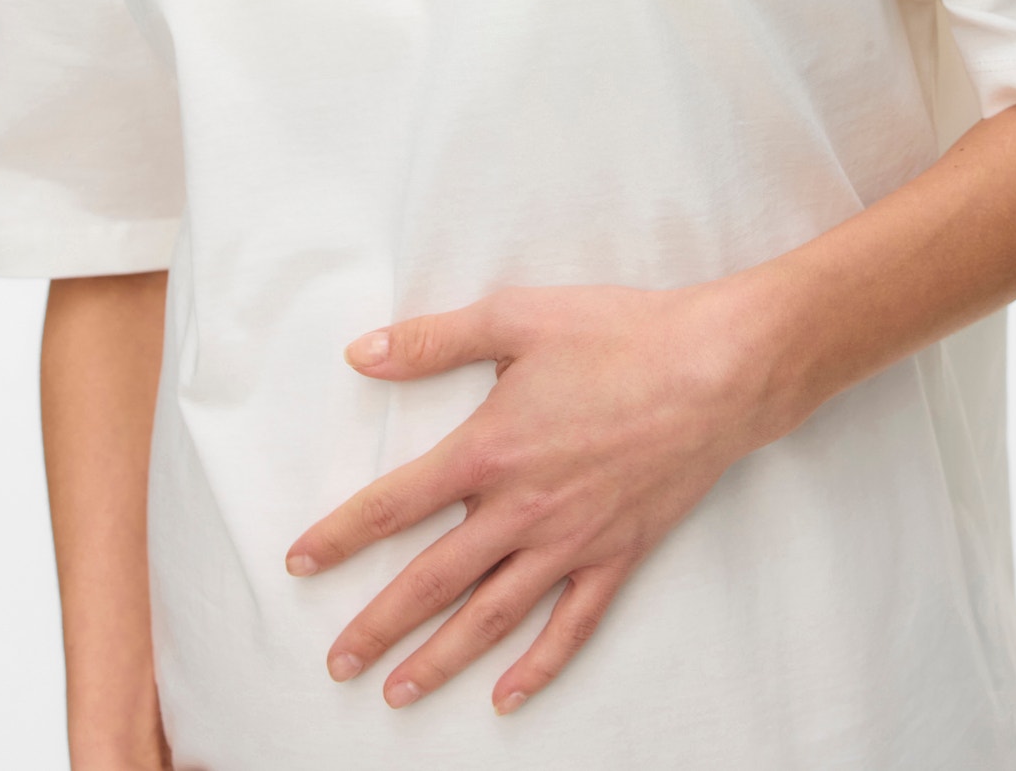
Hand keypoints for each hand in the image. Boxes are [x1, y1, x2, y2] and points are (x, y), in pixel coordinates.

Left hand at [285, 277, 804, 715]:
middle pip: (432, 582)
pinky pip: (572, 626)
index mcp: (489, 451)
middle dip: (378, 625)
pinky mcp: (619, 554)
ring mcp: (572, 541)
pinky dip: (539, 666)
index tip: (299, 565)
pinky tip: (508, 696)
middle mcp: (522, 510)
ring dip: (440, 659)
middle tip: (336, 662)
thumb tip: (361, 354)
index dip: (340, 537)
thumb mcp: (516, 318)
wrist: (716, 369)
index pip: (393, 507)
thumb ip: (433, 341)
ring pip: (492, 617)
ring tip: (397, 693)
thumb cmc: (619, 335)